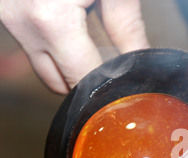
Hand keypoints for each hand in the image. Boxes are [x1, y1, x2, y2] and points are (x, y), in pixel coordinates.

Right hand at [0, 0, 149, 93]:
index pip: (84, 79)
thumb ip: (128, 29)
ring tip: (97, 47)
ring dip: (71, 65)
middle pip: (59, 81)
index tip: (128, 85)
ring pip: (44, 66)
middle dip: (89, 80)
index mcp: (51, 20)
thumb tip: (141, 62)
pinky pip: (35, 45)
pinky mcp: (4, 10)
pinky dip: (57, 47)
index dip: (109, 85)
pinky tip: (77, 30)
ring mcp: (7, 17)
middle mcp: (20, 24)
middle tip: (115, 68)